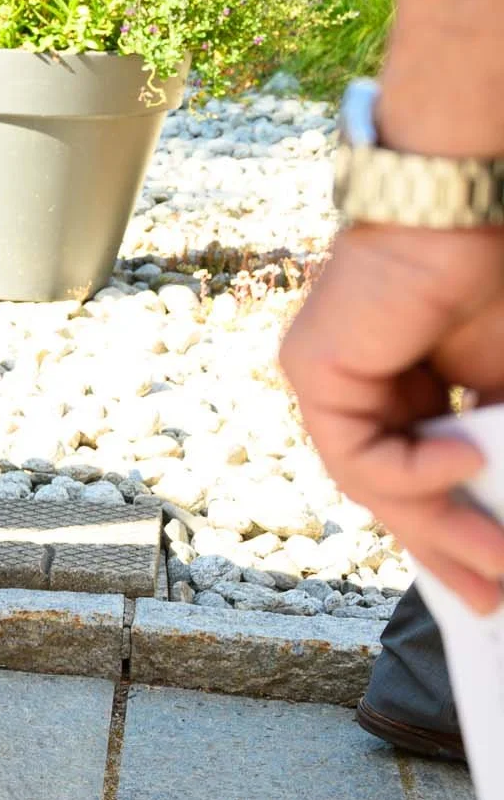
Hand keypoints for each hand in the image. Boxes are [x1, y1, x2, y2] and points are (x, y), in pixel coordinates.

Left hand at [279, 224, 503, 611]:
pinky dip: (409, 470)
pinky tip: (461, 461)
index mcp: (414, 388)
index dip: (460, 528)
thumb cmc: (495, 275)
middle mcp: (365, 388)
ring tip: (497, 560)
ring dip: (439, 527)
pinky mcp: (313, 373)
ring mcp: (334, 383)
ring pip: (375, 484)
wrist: (465, 201)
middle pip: (396, 494)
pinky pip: (355, 451)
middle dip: (448, 549)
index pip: (425, 478)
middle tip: (491, 598)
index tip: (495, 580)